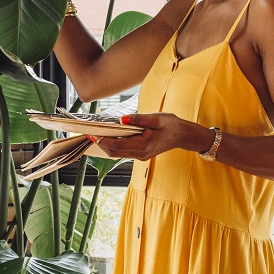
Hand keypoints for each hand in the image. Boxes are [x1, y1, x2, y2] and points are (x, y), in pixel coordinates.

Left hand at [91, 112, 206, 160]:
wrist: (183, 135)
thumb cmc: (171, 125)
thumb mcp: (156, 118)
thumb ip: (138, 119)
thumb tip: (120, 120)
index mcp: (143, 146)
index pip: (117, 146)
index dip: (103, 140)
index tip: (92, 133)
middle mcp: (140, 154)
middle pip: (114, 152)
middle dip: (101, 143)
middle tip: (90, 133)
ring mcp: (140, 156)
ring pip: (118, 153)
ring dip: (107, 144)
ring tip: (97, 133)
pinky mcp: (141, 153)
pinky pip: (124, 151)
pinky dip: (115, 144)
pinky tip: (111, 135)